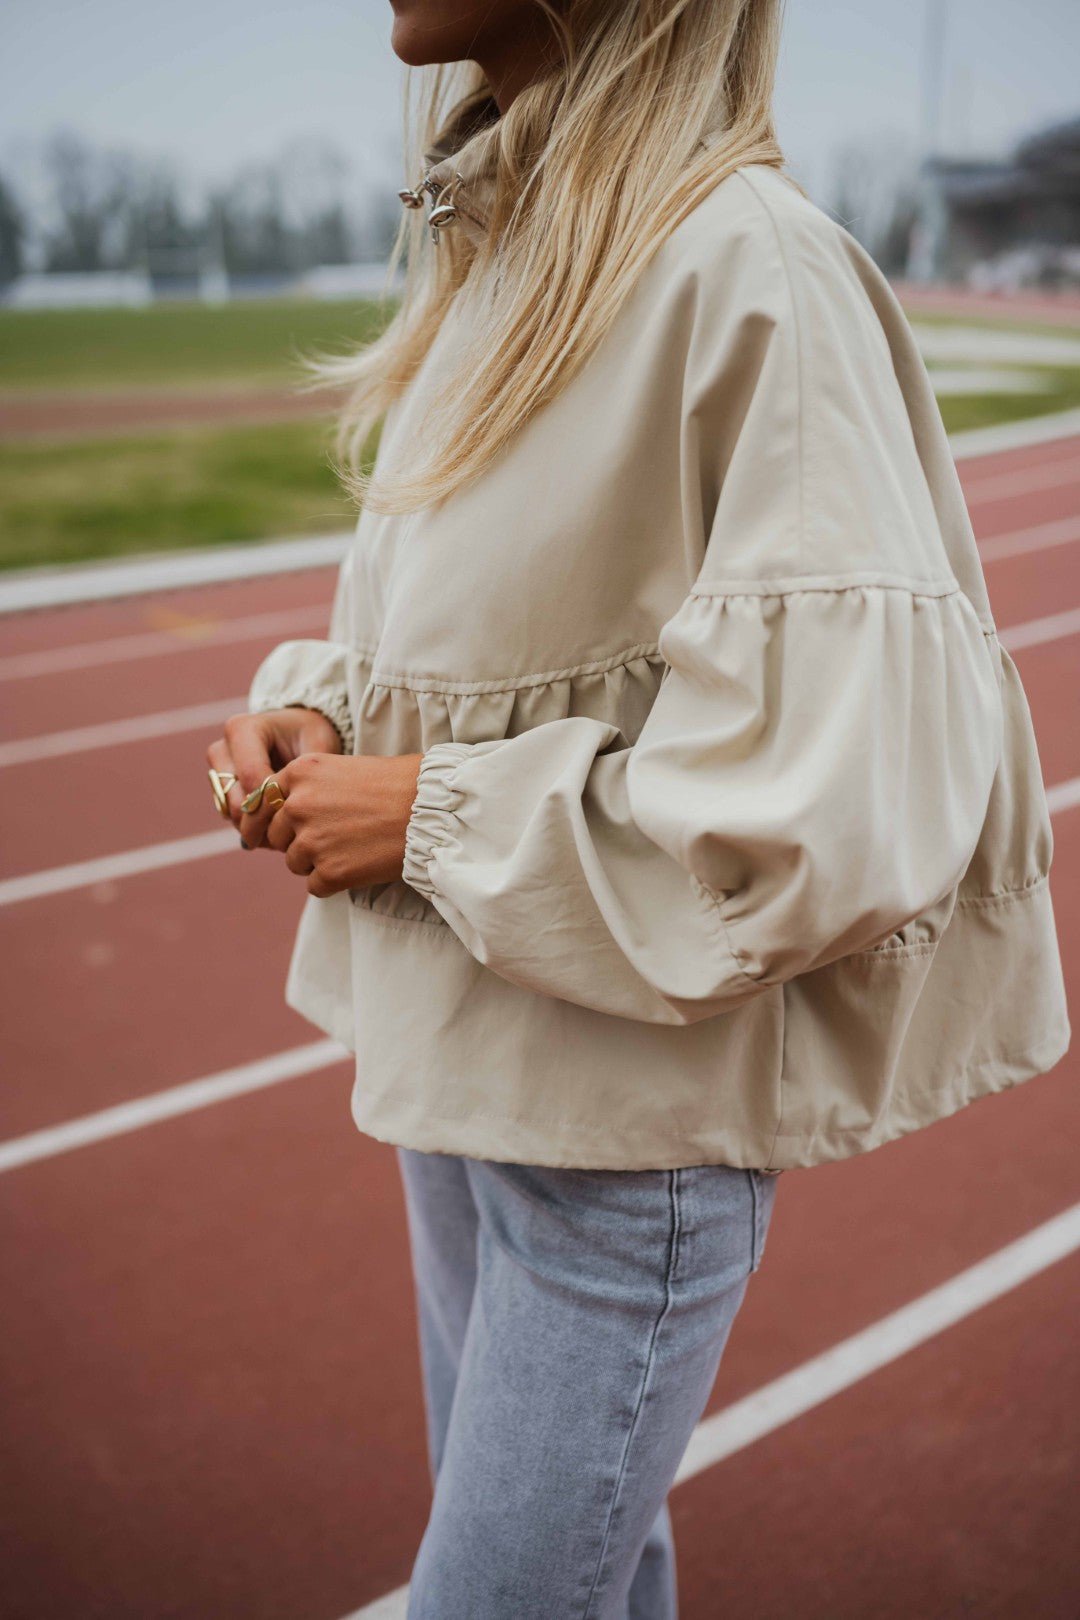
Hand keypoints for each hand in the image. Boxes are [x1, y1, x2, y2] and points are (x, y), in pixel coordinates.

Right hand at [207, 707, 342, 846]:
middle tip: (296, 830)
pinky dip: (254, 826)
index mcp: (241, 729)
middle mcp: (221, 749)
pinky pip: (232, 817)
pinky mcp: (219, 789)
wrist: (296, 732)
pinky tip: (279, 825)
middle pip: (236, 800)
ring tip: (290, 829)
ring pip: (231, 813)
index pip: (251, 777)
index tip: (301, 814)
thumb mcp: (317, 743)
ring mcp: (216, 771)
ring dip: (259, 827)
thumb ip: (306, 771)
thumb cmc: (308, 734)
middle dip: (266, 819)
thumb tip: (297, 804)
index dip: (275, 801)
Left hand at [263, 752, 423, 896]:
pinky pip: (315, 886)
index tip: (293, 826)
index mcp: (299, 772)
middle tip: (338, 836)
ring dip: (317, 862)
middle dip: (300, 840)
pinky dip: (334, 882)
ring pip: (294, 863)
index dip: (279, 817)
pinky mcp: (329, 873)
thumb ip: (306, 789)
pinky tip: (361, 865)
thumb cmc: (396, 785)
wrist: (433, 809)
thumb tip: (277, 818)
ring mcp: (311, 841)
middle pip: (277, 835)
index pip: (264, 802)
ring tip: (354, 848)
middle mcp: (298, 805)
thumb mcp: (341, 770)